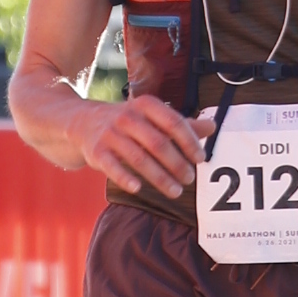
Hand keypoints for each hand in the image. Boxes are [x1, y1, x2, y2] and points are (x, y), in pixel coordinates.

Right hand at [78, 92, 205, 204]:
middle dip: (177, 163)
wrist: (84, 122)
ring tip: (175, 191)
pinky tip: (138, 189)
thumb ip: (182, 124)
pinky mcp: (97, 151)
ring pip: (138, 158)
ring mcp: (110, 134)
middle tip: (190, 179)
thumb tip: (213, 126)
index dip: (189, 141)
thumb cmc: (128, 122)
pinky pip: (112, 166)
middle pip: (158, 142)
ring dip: (159, 177)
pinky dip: (125, 178)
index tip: (201, 158)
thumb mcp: (153, 117)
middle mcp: (127, 117)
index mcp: (145, 105)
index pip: (173, 122)